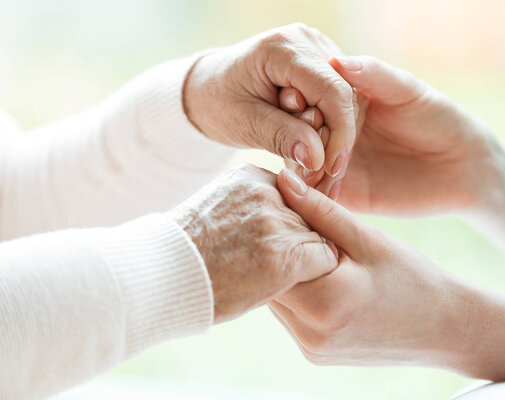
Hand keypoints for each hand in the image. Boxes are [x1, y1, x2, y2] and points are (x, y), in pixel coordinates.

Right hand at [167, 164, 337, 323]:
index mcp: (252, 176)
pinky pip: (325, 258)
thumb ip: (251, 204)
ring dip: (305, 258)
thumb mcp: (218, 208)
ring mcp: (278, 222)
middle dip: (299, 240)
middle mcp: (270, 191)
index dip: (288, 223)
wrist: (159, 278)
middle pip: (309, 216)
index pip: (295, 196)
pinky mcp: (287, 254)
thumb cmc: (186, 252)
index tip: (269, 242)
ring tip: (271, 274)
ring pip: (318, 237)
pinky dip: (314, 273)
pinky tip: (286, 282)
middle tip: (271, 262)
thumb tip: (282, 215)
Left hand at [183, 24, 355, 176]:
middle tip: (313, 173)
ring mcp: (316, 48)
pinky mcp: (321, 63)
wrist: (208, 88)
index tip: (331, 168)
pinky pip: (338, 99)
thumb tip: (318, 159)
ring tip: (304, 159)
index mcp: (283, 48)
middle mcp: (306, 40)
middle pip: (343, 95)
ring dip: (331, 135)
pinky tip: (307, 143)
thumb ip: (282, 137)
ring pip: (346, 100)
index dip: (340, 132)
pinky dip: (327, 126)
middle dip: (333, 138)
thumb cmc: (218, 103)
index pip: (332, 90)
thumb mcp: (244, 124)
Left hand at [269, 168, 468, 366]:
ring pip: (277, 298)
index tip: (287, 206)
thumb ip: (321, 211)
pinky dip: (299, 292)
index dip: (276, 227)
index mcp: (324, 304)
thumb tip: (284, 179)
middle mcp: (311, 334)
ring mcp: (312, 348)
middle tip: (293, 223)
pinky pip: (292, 315)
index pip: (274, 257)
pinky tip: (318, 274)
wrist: (444, 329)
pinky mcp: (315, 354)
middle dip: (278, 249)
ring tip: (307, 249)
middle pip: (270, 280)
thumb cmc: (412, 278)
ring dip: (286, 271)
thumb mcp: (368, 239)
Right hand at [280, 55, 503, 215]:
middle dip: (294, 138)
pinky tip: (305, 196)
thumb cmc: (439, 118)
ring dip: (298, 170)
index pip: (310, 101)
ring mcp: (337, 166)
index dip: (300, 102)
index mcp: (344, 104)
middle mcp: (335, 134)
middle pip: (300, 136)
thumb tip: (335, 61)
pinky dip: (309, 198)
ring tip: (299, 170)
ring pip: (304, 168)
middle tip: (294, 142)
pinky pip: (319, 198)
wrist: (463, 166)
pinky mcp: (346, 196)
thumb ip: (374, 75)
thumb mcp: (408, 90)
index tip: (294, 101)